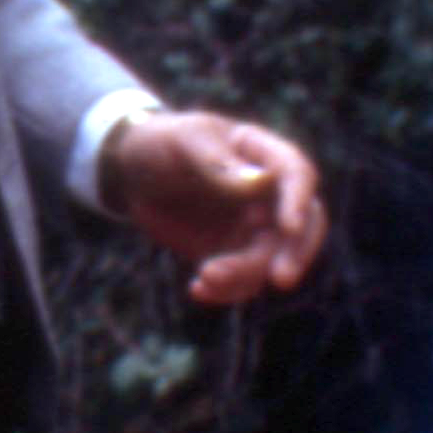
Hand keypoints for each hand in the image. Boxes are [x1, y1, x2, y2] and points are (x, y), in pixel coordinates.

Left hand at [103, 110, 327, 303]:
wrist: (130, 171)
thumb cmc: (160, 143)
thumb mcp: (184, 142)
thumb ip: (219, 163)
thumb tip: (262, 183)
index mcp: (264, 154)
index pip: (297, 175)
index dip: (298, 201)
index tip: (289, 227)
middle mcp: (268, 193)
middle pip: (302, 225)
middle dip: (295, 253)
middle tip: (280, 279)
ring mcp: (252, 226)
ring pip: (267, 259)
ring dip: (244, 274)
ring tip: (205, 277)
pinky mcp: (231, 252)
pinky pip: (242, 280)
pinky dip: (225, 290)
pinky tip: (197, 288)